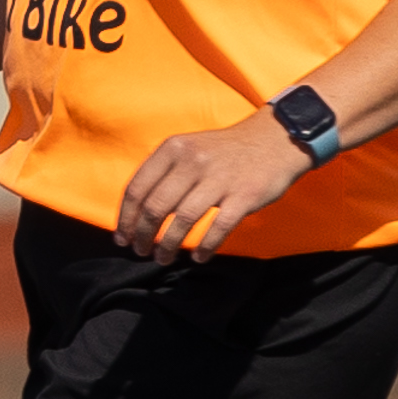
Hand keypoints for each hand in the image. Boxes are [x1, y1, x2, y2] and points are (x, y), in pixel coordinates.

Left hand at [114, 115, 315, 258]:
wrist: (275, 140)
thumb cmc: (225, 152)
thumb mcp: (189, 149)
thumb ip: (164, 173)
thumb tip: (136, 213)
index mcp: (173, 149)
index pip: (137, 188)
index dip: (125, 218)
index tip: (122, 238)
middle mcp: (193, 161)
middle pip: (155, 207)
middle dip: (143, 235)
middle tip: (141, 251)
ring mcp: (220, 178)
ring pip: (182, 220)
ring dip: (168, 245)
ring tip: (163, 258)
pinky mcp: (244, 195)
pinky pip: (218, 227)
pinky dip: (205, 247)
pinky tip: (199, 257)